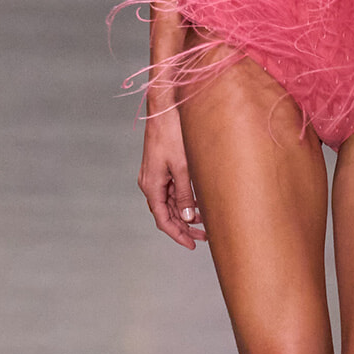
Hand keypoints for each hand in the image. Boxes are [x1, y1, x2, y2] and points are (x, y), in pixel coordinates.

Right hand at [138, 105, 205, 247]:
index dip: (177, 235)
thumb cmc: (172, 133)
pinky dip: (183, 200)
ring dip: (184, 214)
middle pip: (166, 213)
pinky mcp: (161, 167)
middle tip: (203, 238)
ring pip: (169, 203)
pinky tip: (197, 203)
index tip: (192, 245)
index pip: (162, 219)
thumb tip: (187, 217)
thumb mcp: (182, 166)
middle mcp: (150, 182)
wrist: (165, 108)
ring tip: (204, 223)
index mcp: (151, 185)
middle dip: (184, 227)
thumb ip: (184, 194)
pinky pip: (171, 190)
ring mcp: (155, 175)